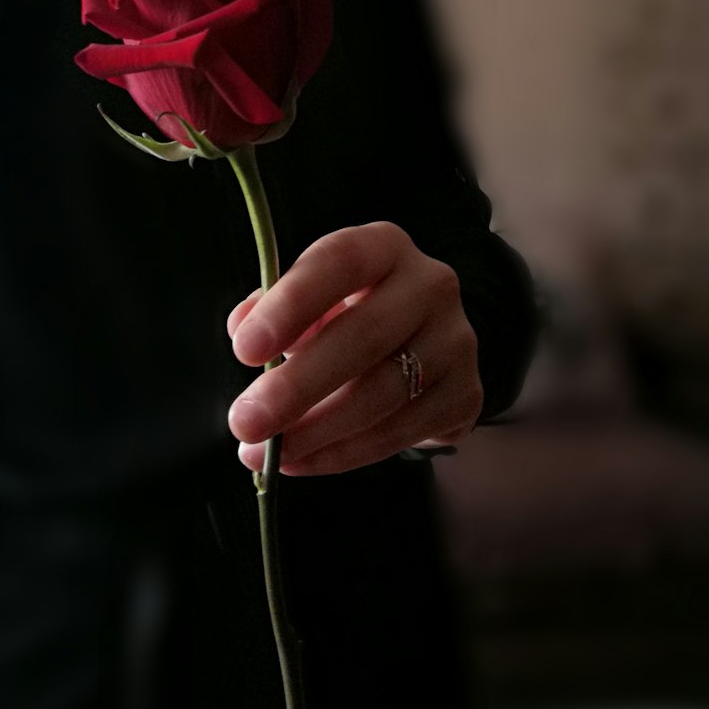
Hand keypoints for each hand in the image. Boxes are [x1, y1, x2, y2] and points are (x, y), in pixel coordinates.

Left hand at [225, 220, 483, 475]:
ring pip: (382, 394)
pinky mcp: (466, 395)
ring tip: (264, 453)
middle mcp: (430, 286)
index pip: (339, 262)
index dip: (291, 304)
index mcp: (384, 247)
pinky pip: (400, 433)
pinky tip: (302, 461)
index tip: (244, 349)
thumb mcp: (312, 296)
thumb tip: (243, 327)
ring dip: (315, 432)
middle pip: (364, 336)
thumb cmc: (349, 313)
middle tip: (244, 420)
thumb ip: (273, 306)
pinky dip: (344, 453)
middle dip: (297, 386)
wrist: (424, 345)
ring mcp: (455, 342)